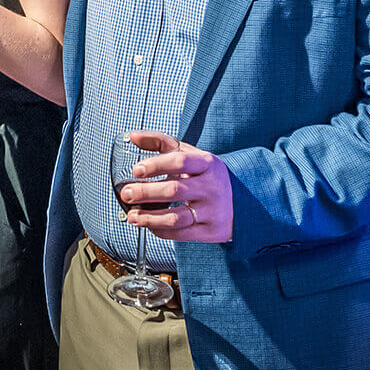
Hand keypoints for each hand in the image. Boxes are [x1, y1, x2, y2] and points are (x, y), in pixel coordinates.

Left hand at [119, 130, 233, 243]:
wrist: (242, 200)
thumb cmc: (206, 175)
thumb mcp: (190, 154)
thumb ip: (160, 143)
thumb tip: (131, 136)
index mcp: (207, 163)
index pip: (179, 161)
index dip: (155, 165)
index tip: (136, 170)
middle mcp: (212, 186)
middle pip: (174, 190)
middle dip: (146, 193)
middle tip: (126, 194)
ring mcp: (213, 210)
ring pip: (176, 217)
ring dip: (149, 218)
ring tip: (132, 216)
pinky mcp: (211, 231)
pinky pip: (181, 234)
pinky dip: (160, 231)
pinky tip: (148, 225)